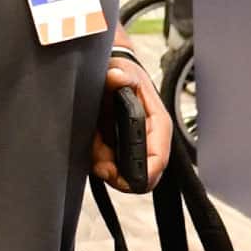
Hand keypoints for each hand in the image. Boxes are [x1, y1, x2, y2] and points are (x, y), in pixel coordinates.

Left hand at [95, 57, 173, 192]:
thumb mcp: (123, 71)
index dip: (144, 173)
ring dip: (104, 166)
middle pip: (141, 174)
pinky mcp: (118, 152)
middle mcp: (148, 140)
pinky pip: (109, 167)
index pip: (158, 158)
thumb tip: (117, 77)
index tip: (123, 178)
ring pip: (122, 174)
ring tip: (93, 145)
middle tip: (100, 165)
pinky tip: (92, 146)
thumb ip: (121, 75)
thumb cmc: (123, 74)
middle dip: (118, 174)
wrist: (109, 75)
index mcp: (158, 124)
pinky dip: (98, 162)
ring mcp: (133, 148)